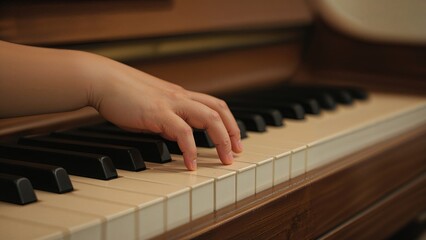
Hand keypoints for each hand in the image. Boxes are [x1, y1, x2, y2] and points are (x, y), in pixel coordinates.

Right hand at [87, 54, 242, 169]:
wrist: (102, 80)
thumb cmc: (122, 94)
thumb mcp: (151, 107)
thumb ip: (167, 119)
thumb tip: (177, 135)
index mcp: (180, 95)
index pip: (214, 104)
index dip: (228, 121)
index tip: (234, 139)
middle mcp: (180, 96)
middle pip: (219, 110)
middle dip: (233, 132)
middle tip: (237, 152)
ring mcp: (171, 103)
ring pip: (209, 118)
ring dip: (222, 140)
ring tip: (225, 160)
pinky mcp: (158, 113)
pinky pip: (183, 132)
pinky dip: (191, 150)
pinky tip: (191, 164)